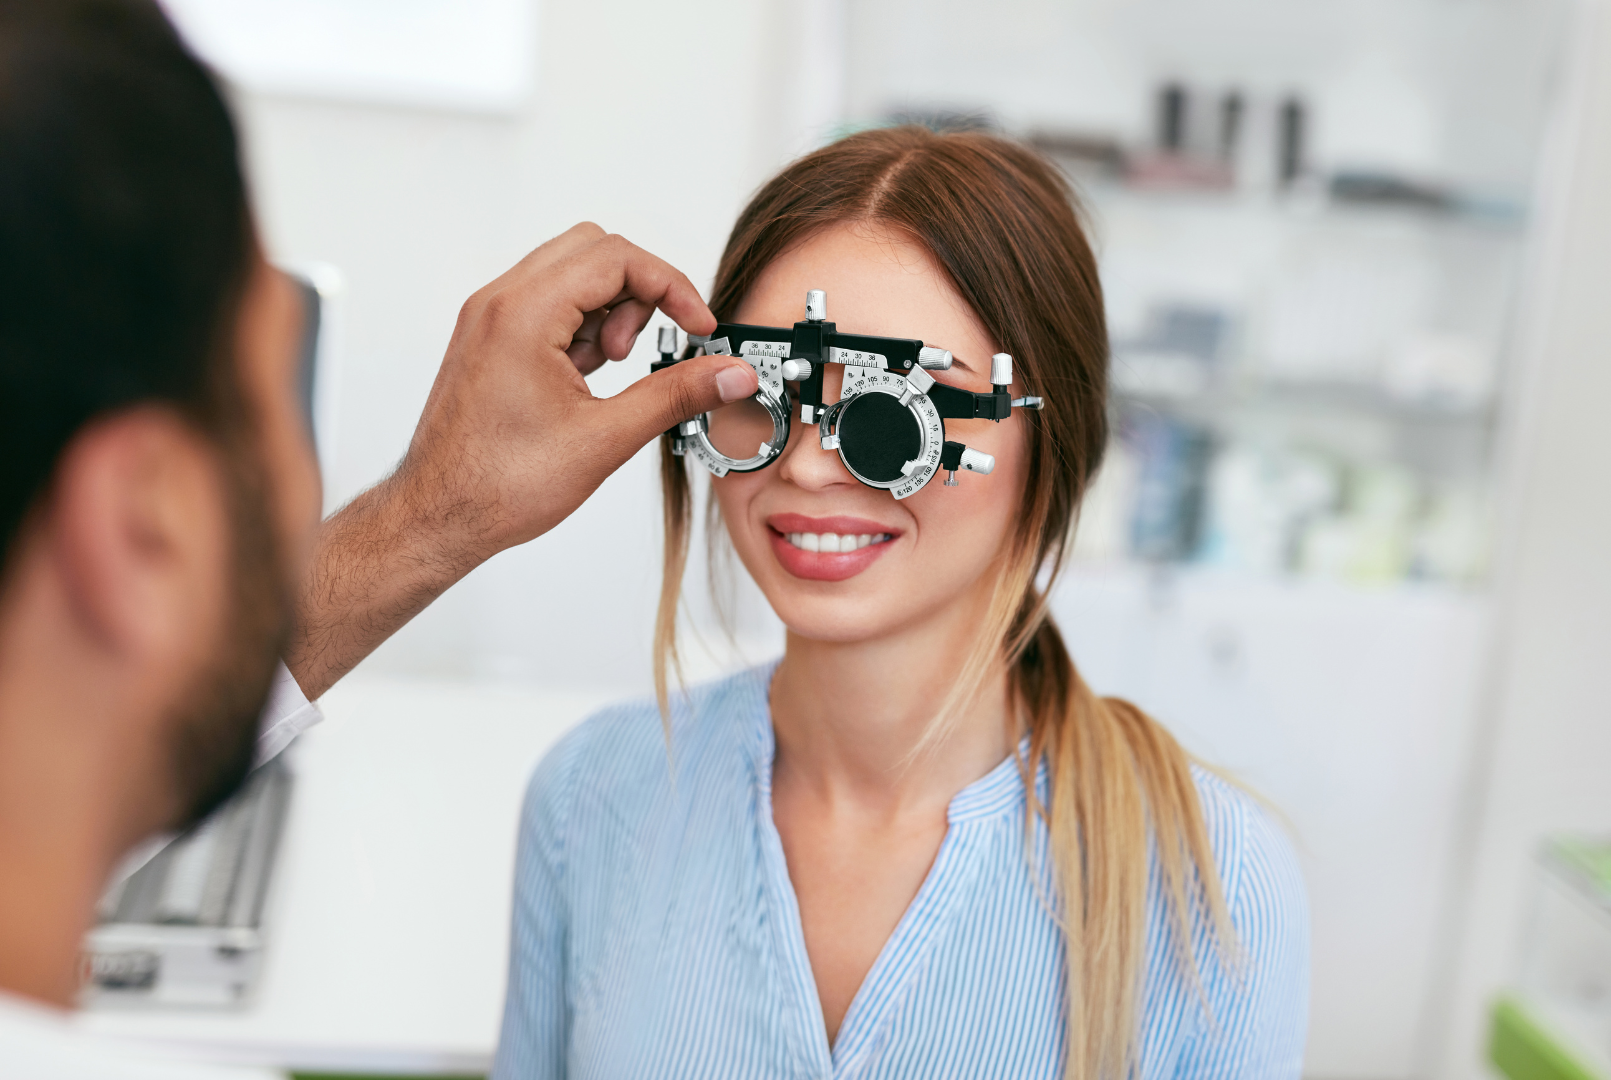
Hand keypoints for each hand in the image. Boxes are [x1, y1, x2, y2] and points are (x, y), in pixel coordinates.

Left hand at [284, 224, 756, 697]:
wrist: (438, 516)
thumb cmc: (496, 485)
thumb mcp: (606, 438)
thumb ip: (676, 395)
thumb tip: (729, 374)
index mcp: (523, 314)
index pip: (616, 257)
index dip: (672, 287)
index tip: (698, 326)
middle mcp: (499, 303)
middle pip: (594, 251)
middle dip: (639, 292)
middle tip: (648, 346)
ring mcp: (489, 318)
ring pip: (571, 273)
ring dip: (609, 309)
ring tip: (612, 369)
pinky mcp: (489, 339)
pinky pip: (548, 302)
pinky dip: (581, 325)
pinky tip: (588, 377)